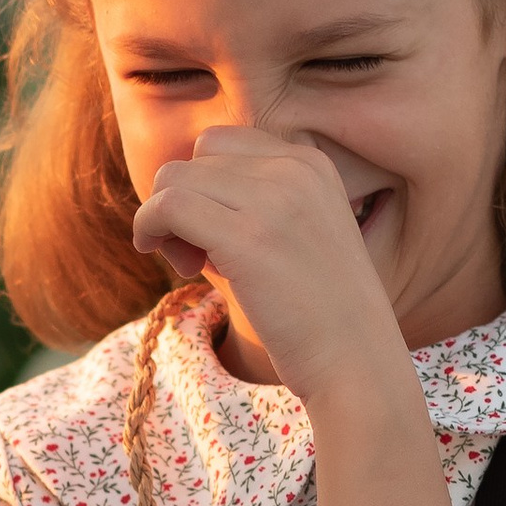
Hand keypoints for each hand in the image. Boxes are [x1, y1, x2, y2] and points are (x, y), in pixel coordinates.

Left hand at [132, 124, 396, 408]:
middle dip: (182, 202)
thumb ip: (241, 208)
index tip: (209, 234)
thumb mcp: (290, 239)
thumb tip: (166, 202)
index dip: (202, 186)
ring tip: (190, 266)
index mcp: (310, 163)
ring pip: (174, 178)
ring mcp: (273, 199)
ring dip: (163, 219)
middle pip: (196, 158)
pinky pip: (167, 206)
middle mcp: (294, 168)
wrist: (357, 360)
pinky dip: (149, 228)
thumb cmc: (318, 314)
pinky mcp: (247, 237)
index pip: (222, 145)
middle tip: (195, 258)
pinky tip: (166, 260)